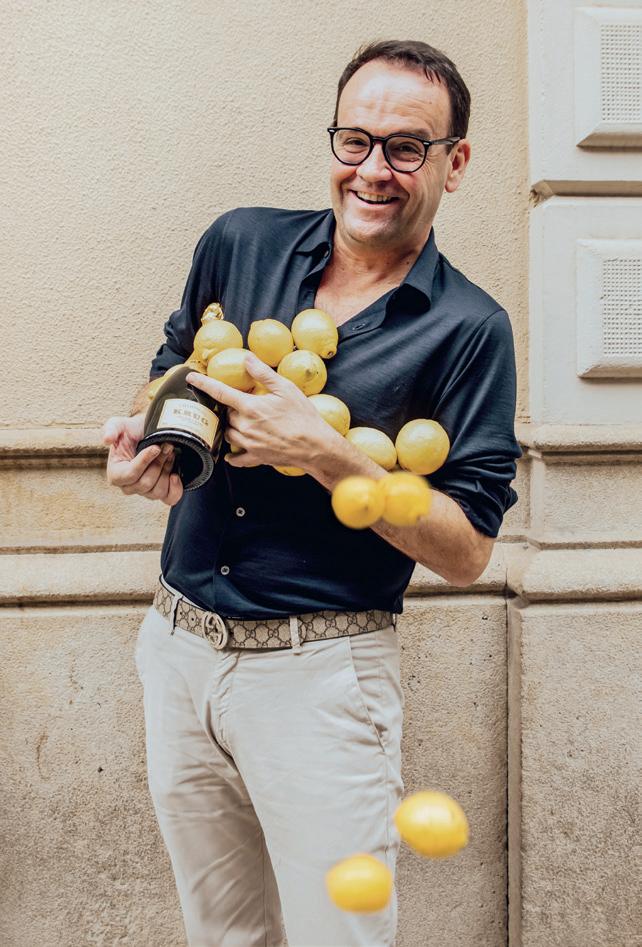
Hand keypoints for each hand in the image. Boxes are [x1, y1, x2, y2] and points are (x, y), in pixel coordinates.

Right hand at [102, 413, 183, 504]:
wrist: (151, 432)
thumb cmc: (133, 430)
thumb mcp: (119, 424)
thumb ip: (111, 429)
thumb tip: (106, 439)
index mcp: (115, 473)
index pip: (130, 475)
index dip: (144, 462)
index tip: (155, 447)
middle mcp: (128, 486)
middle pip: (145, 484)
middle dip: (158, 463)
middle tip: (166, 447)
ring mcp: (145, 492)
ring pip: (157, 491)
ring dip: (166, 470)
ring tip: (170, 454)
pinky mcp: (161, 492)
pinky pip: (169, 499)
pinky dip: (175, 489)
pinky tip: (175, 475)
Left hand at [187, 355, 338, 469]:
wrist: (316, 445)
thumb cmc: (303, 416)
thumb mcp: (285, 389)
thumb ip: (263, 373)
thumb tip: (247, 358)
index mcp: (251, 407)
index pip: (220, 392)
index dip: (204, 384)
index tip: (191, 378)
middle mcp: (246, 426)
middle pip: (225, 414)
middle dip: (229, 408)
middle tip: (241, 404)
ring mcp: (249, 443)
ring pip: (228, 433)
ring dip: (230, 426)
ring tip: (242, 421)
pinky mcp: (256, 457)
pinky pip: (236, 458)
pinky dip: (232, 455)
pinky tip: (231, 453)